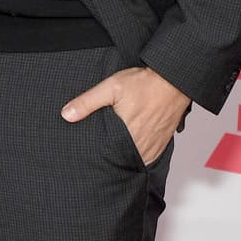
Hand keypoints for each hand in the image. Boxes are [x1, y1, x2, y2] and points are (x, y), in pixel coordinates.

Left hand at [61, 65, 189, 165]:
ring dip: (126, 158)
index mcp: (126, 135)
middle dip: (111, 158)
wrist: (174, 80)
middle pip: (121, 160)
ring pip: (135, 161)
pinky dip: (139, 155)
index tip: (92, 155)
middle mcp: (141, 144)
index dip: (99, 157)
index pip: (107, 157)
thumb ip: (88, 102)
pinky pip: (148, 157)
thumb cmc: (145, 83)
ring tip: (115, 152)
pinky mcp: (162, 143)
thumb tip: (67, 115)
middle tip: (103, 153)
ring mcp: (153, 145)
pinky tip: (131, 149)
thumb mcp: (111, 88)